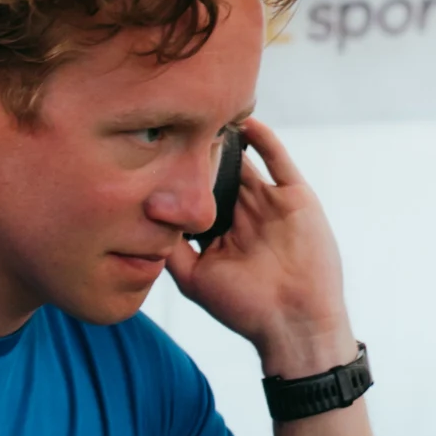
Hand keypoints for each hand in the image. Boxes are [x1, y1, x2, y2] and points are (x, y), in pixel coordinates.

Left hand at [163, 112, 351, 371]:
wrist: (295, 322)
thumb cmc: (243, 307)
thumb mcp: (193, 278)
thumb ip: (169, 248)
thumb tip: (139, 218)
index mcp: (218, 232)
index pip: (193, 194)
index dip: (176, 176)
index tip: (152, 153)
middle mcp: (242, 213)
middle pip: (217, 172)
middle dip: (198, 151)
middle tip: (174, 123)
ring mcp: (269, 203)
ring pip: (245, 161)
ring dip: (227, 140)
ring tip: (205, 113)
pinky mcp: (295, 197)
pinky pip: (278, 161)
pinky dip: (263, 140)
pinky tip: (243, 124)